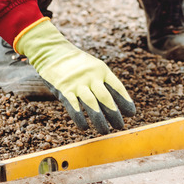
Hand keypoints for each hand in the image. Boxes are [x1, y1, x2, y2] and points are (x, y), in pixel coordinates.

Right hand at [14, 18, 135, 133]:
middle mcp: (91, 76)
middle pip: (106, 98)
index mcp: (101, 70)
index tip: (131, 113)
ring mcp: (77, 83)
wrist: (52, 52)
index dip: (125, 101)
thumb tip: (116, 102)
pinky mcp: (64, 89)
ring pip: (92, 104)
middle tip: (120, 126)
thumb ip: (103, 81)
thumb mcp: (93, 66)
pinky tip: (85, 128)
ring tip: (105, 131)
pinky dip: (80, 118)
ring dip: (99, 120)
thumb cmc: (76, 63)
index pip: (117, 87)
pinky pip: (74, 107)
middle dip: (114, 114)